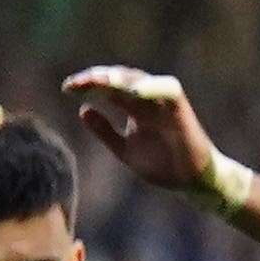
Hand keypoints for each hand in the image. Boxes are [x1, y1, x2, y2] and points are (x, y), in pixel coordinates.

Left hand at [61, 67, 227, 195]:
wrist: (193, 182)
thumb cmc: (163, 165)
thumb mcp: (124, 149)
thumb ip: (105, 131)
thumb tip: (83, 110)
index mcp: (135, 109)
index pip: (109, 89)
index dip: (88, 86)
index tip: (66, 89)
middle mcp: (149, 101)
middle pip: (121, 79)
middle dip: (98, 78)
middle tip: (76, 83)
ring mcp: (164, 104)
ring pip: (142, 80)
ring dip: (122, 78)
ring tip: (101, 80)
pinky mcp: (182, 111)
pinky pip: (169, 91)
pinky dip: (153, 87)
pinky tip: (132, 91)